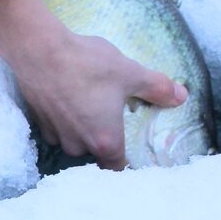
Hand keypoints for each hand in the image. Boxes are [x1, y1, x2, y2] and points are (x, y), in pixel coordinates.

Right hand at [0, 0, 187, 169]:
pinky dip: (64, 118)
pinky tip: (67, 97)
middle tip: (110, 117)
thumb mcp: (130, 73)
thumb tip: (181, 97)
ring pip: (74, 140)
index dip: (126, 163)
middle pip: (95, 153)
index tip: (130, 152)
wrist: (39, 50)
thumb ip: (157, 88)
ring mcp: (56, 135)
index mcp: (104, 140)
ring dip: (81, 129)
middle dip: (102, 139)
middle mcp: (78, 145)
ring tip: (87, 104)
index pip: (117, 168)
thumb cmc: (88, 65)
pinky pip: (57, 128)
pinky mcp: (39, 121)